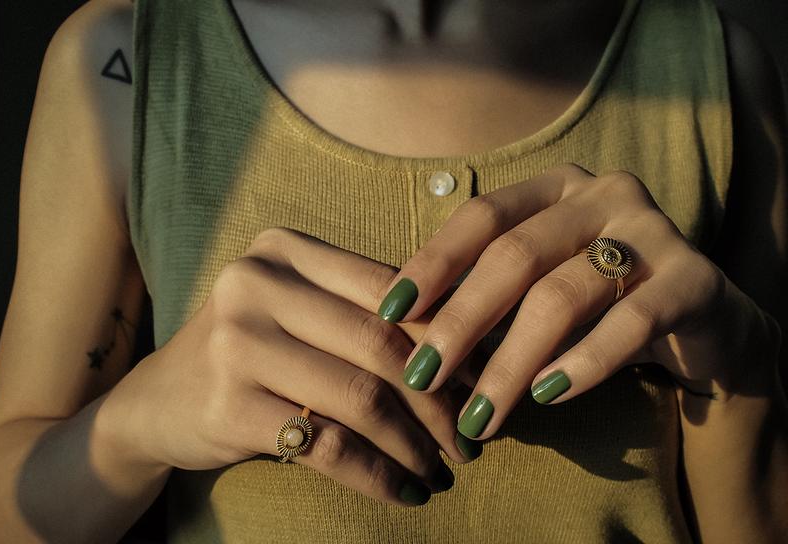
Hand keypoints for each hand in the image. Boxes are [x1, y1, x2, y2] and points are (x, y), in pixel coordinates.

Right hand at [100, 228, 467, 506]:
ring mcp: (235, 343)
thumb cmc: (250, 351)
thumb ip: (365, 313)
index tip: (480, 382)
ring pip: (361, 398)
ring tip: (441, 469)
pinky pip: (327, 446)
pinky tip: (403, 490)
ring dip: (415, 444)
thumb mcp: (298, 312)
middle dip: (440, 401)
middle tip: (469, 440)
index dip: (447, 340)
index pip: (391, 292)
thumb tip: (472, 345)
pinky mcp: (227, 406)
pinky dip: (377, 474)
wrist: (159, 399)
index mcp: (285, 251)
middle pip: (381, 344)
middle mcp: (255, 283)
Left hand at [377, 164, 781, 439]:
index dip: (433, 261)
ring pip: (563, 295)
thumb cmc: (600, 303)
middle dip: (461, 321)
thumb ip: (487, 289)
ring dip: (511, 362)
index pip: (482, 215)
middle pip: (515, 255)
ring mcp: (653, 230)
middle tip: (422, 376)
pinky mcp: (694, 278)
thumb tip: (405, 329)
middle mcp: (604, 194)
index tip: (391, 311)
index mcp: (558, 187)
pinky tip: (548, 396)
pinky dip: (582, 363)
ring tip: (480, 415)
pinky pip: (629, 322)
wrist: (704, 324)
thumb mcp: (540, 283)